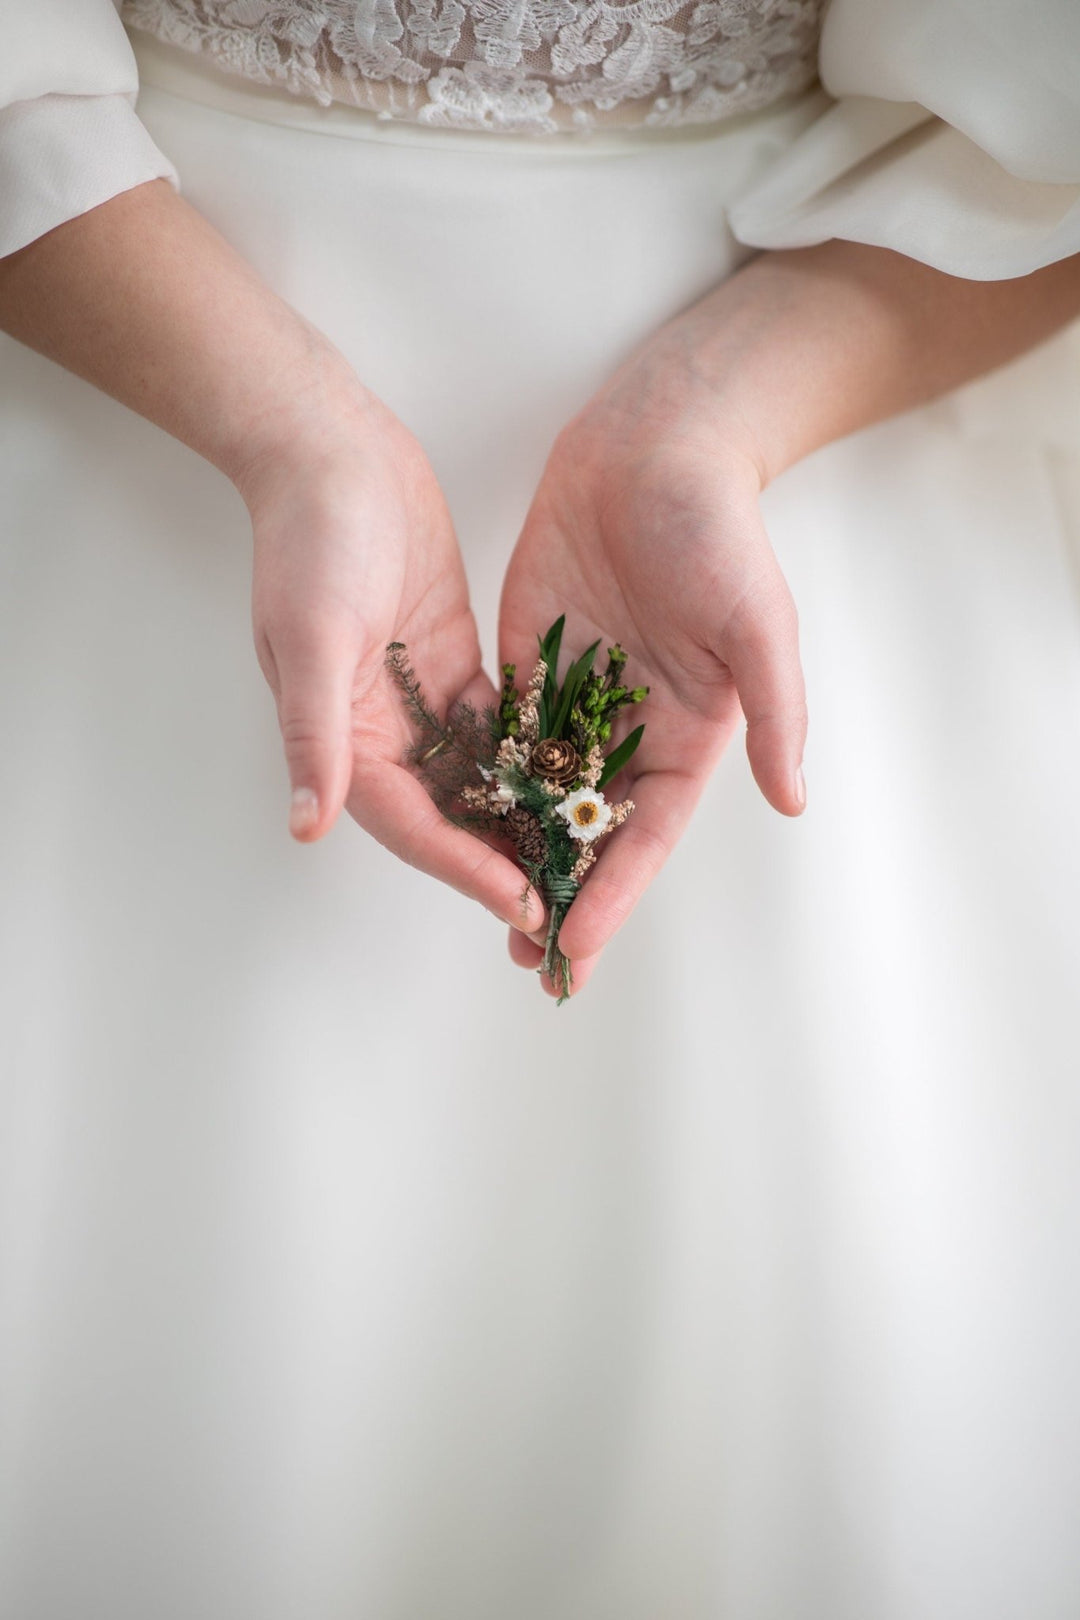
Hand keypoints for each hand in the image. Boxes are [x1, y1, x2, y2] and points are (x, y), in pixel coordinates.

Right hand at [240, 382, 546, 936]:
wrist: (332, 453)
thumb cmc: (312, 540)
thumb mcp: (312, 637)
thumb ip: (315, 732)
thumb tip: (307, 826)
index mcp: (343, 736)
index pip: (412, 825)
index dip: (467, 870)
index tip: (524, 905)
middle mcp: (379, 731)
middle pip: (449, 818)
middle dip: (501, 865)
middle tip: (565, 908)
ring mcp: (419, 698)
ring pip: (478, 780)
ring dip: (522, 822)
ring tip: (581, 863)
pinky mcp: (453, 664)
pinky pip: (497, 728)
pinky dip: (531, 759)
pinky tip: (582, 784)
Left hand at [498, 315, 806, 995]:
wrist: (652, 447)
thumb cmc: (717, 533)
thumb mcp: (758, 624)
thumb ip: (774, 714)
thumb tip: (792, 802)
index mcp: (689, 736)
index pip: (647, 835)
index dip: (615, 893)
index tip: (577, 944)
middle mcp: (631, 733)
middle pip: (591, 834)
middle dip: (562, 897)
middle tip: (525, 963)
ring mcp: (576, 703)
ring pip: (540, 800)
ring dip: (515, 859)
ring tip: (485, 918)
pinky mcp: (528, 667)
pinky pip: (501, 739)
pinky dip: (481, 789)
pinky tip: (451, 832)